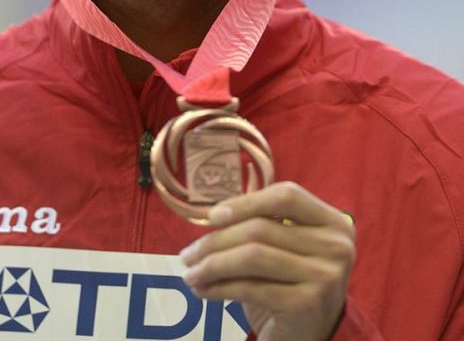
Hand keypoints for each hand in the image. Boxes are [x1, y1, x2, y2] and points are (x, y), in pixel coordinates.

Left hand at [180, 182, 355, 340]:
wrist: (314, 337)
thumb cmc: (292, 284)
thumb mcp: (287, 248)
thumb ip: (263, 224)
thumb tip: (213, 215)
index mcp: (333, 222)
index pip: (287, 196)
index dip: (247, 202)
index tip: (213, 216)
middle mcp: (335, 246)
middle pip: (262, 228)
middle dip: (216, 240)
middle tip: (188, 253)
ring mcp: (324, 276)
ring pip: (252, 256)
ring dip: (212, 264)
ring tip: (190, 272)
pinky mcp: (306, 304)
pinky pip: (251, 287)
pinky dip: (219, 287)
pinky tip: (203, 290)